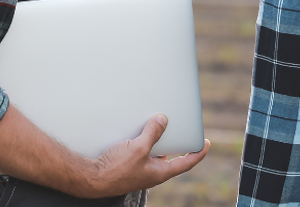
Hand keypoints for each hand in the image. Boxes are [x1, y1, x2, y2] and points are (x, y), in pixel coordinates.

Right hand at [75, 115, 210, 197]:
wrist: (93, 178)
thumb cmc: (116, 169)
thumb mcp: (138, 148)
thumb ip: (152, 134)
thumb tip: (163, 121)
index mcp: (160, 173)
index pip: (186, 163)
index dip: (198, 153)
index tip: (205, 144)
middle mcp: (152, 173)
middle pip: (170, 157)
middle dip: (174, 143)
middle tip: (178, 130)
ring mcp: (140, 171)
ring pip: (154, 154)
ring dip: (156, 141)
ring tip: (155, 126)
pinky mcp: (129, 167)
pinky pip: (141, 153)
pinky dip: (143, 143)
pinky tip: (136, 133)